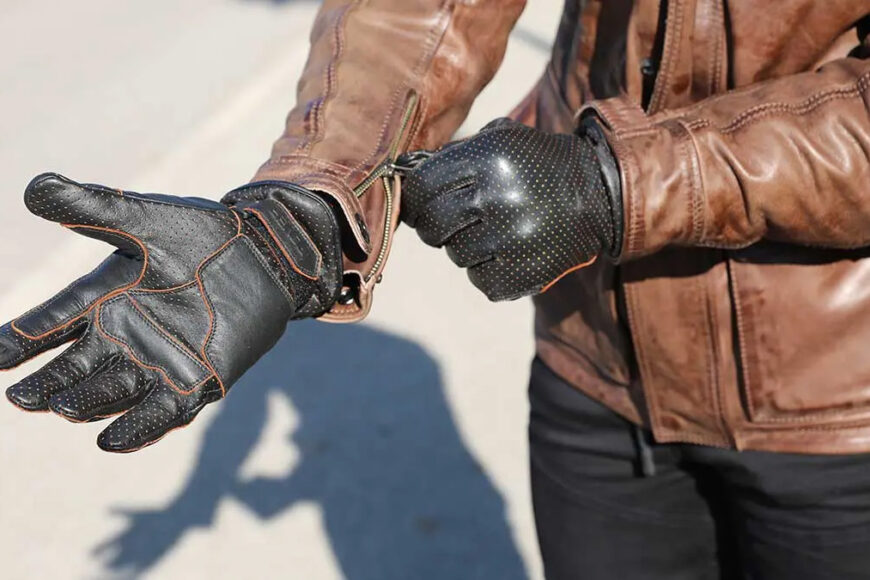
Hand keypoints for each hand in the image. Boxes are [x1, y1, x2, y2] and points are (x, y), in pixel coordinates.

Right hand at [2, 174, 340, 451]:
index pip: (51, 323)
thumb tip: (33, 187)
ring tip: (63, 406)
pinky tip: (112, 440)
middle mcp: (123, 335)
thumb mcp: (143, 218)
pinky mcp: (197, 379)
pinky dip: (138, 427)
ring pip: (111, 393)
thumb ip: (92, 208)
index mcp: (103, 297)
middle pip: (74, 368)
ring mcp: (158, 360)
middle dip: (47, 383)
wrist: (263, 253)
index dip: (21, 339)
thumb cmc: (199, 232)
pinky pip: (163, 411)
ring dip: (87, 402)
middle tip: (23, 395)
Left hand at [400, 118, 622, 300]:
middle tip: (453, 221)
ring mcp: (510, 240)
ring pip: (456, 254)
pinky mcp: (521, 274)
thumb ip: (453, 154)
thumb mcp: (502, 140)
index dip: (415, 199)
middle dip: (436, 226)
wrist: (598, 196)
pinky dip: (486, 269)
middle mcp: (497, 199)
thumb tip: (403, 169)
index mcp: (488, 159)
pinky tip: (507, 252)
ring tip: (494, 232)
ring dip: (466, 246)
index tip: (420, 205)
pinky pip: (479, 278)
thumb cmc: (537, 165)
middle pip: (433, 226)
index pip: (422, 187)